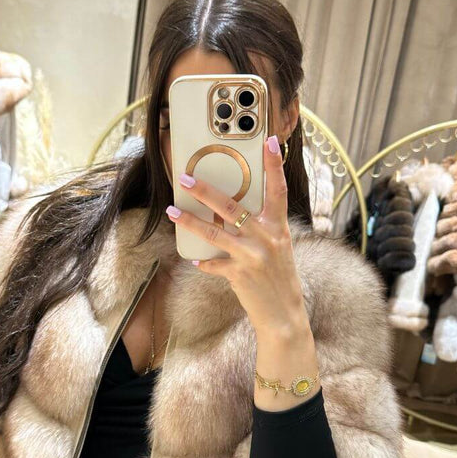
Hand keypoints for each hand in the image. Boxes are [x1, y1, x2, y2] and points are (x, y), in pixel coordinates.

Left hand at [165, 134, 304, 332]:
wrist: (284, 315)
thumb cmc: (279, 279)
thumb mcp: (278, 249)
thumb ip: (262, 230)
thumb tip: (235, 215)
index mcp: (279, 227)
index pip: (277, 190)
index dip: (273, 165)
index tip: (269, 142)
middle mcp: (267, 238)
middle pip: (232, 206)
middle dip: (205, 191)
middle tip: (186, 179)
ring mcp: (252, 255)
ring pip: (214, 232)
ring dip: (190, 221)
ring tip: (172, 212)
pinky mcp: (239, 274)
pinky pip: (212, 263)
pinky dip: (203, 262)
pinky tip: (196, 260)